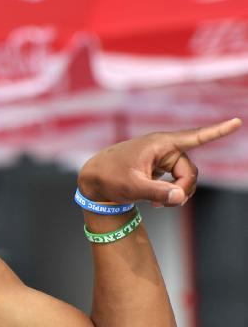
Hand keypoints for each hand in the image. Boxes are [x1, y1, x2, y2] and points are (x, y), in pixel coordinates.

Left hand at [78, 118, 242, 206]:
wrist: (93, 179)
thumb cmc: (110, 178)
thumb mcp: (132, 188)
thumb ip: (157, 193)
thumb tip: (180, 197)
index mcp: (160, 144)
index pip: (194, 137)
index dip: (217, 131)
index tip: (237, 121)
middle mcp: (164, 148)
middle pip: (189, 171)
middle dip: (182, 189)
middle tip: (166, 204)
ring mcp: (162, 157)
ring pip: (184, 178)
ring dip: (177, 194)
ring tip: (158, 205)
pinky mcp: (159, 167)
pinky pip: (176, 181)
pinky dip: (171, 193)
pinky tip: (157, 202)